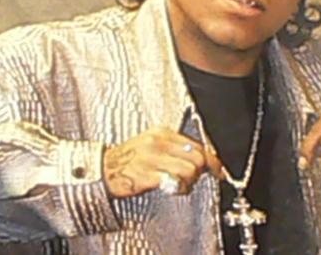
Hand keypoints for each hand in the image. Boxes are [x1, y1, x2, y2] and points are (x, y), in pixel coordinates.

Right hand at [102, 127, 217, 198]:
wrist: (102, 169)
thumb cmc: (128, 159)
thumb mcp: (152, 144)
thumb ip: (174, 148)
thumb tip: (200, 157)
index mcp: (163, 133)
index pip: (197, 144)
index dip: (211, 159)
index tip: (217, 170)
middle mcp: (159, 142)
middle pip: (197, 156)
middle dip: (201, 171)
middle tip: (193, 179)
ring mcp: (152, 158)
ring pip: (189, 170)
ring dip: (189, 182)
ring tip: (180, 185)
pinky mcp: (146, 174)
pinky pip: (173, 181)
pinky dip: (178, 187)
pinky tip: (171, 188)